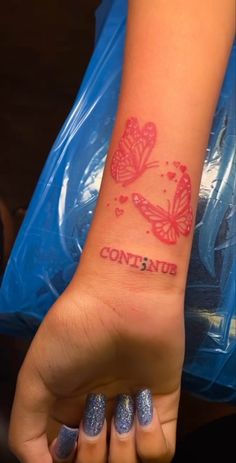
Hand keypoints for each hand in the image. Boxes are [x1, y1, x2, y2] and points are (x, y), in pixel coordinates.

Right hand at [9, 271, 184, 461]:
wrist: (121, 299)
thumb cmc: (74, 332)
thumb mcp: (34, 378)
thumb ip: (26, 430)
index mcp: (67, 411)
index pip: (66, 458)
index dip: (64, 460)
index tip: (65, 442)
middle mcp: (99, 415)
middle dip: (91, 455)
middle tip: (92, 416)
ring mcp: (131, 411)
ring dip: (120, 451)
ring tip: (118, 412)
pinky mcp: (164, 406)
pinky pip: (161, 451)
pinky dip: (149, 441)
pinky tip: (140, 408)